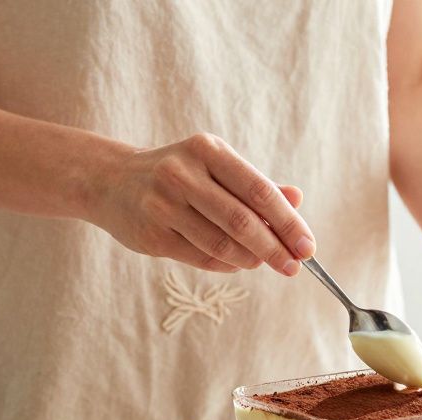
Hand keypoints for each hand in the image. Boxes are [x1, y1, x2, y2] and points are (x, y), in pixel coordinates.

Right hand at [88, 133, 313, 274]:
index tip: (308, 246)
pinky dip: (226, 265)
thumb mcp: (216, 167)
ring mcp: (163, 205)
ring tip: (263, 262)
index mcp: (207, 150)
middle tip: (293, 266)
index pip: (259, 191)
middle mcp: (182, 173)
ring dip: (250, 259)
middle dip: (274, 248)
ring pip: (221, 244)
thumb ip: (256, 185)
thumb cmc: (179, 175)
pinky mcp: (151, 234)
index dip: (288, 222)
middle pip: (241, 221)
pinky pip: (201, 258)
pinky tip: (237, 263)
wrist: (113, 182)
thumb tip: (297, 199)